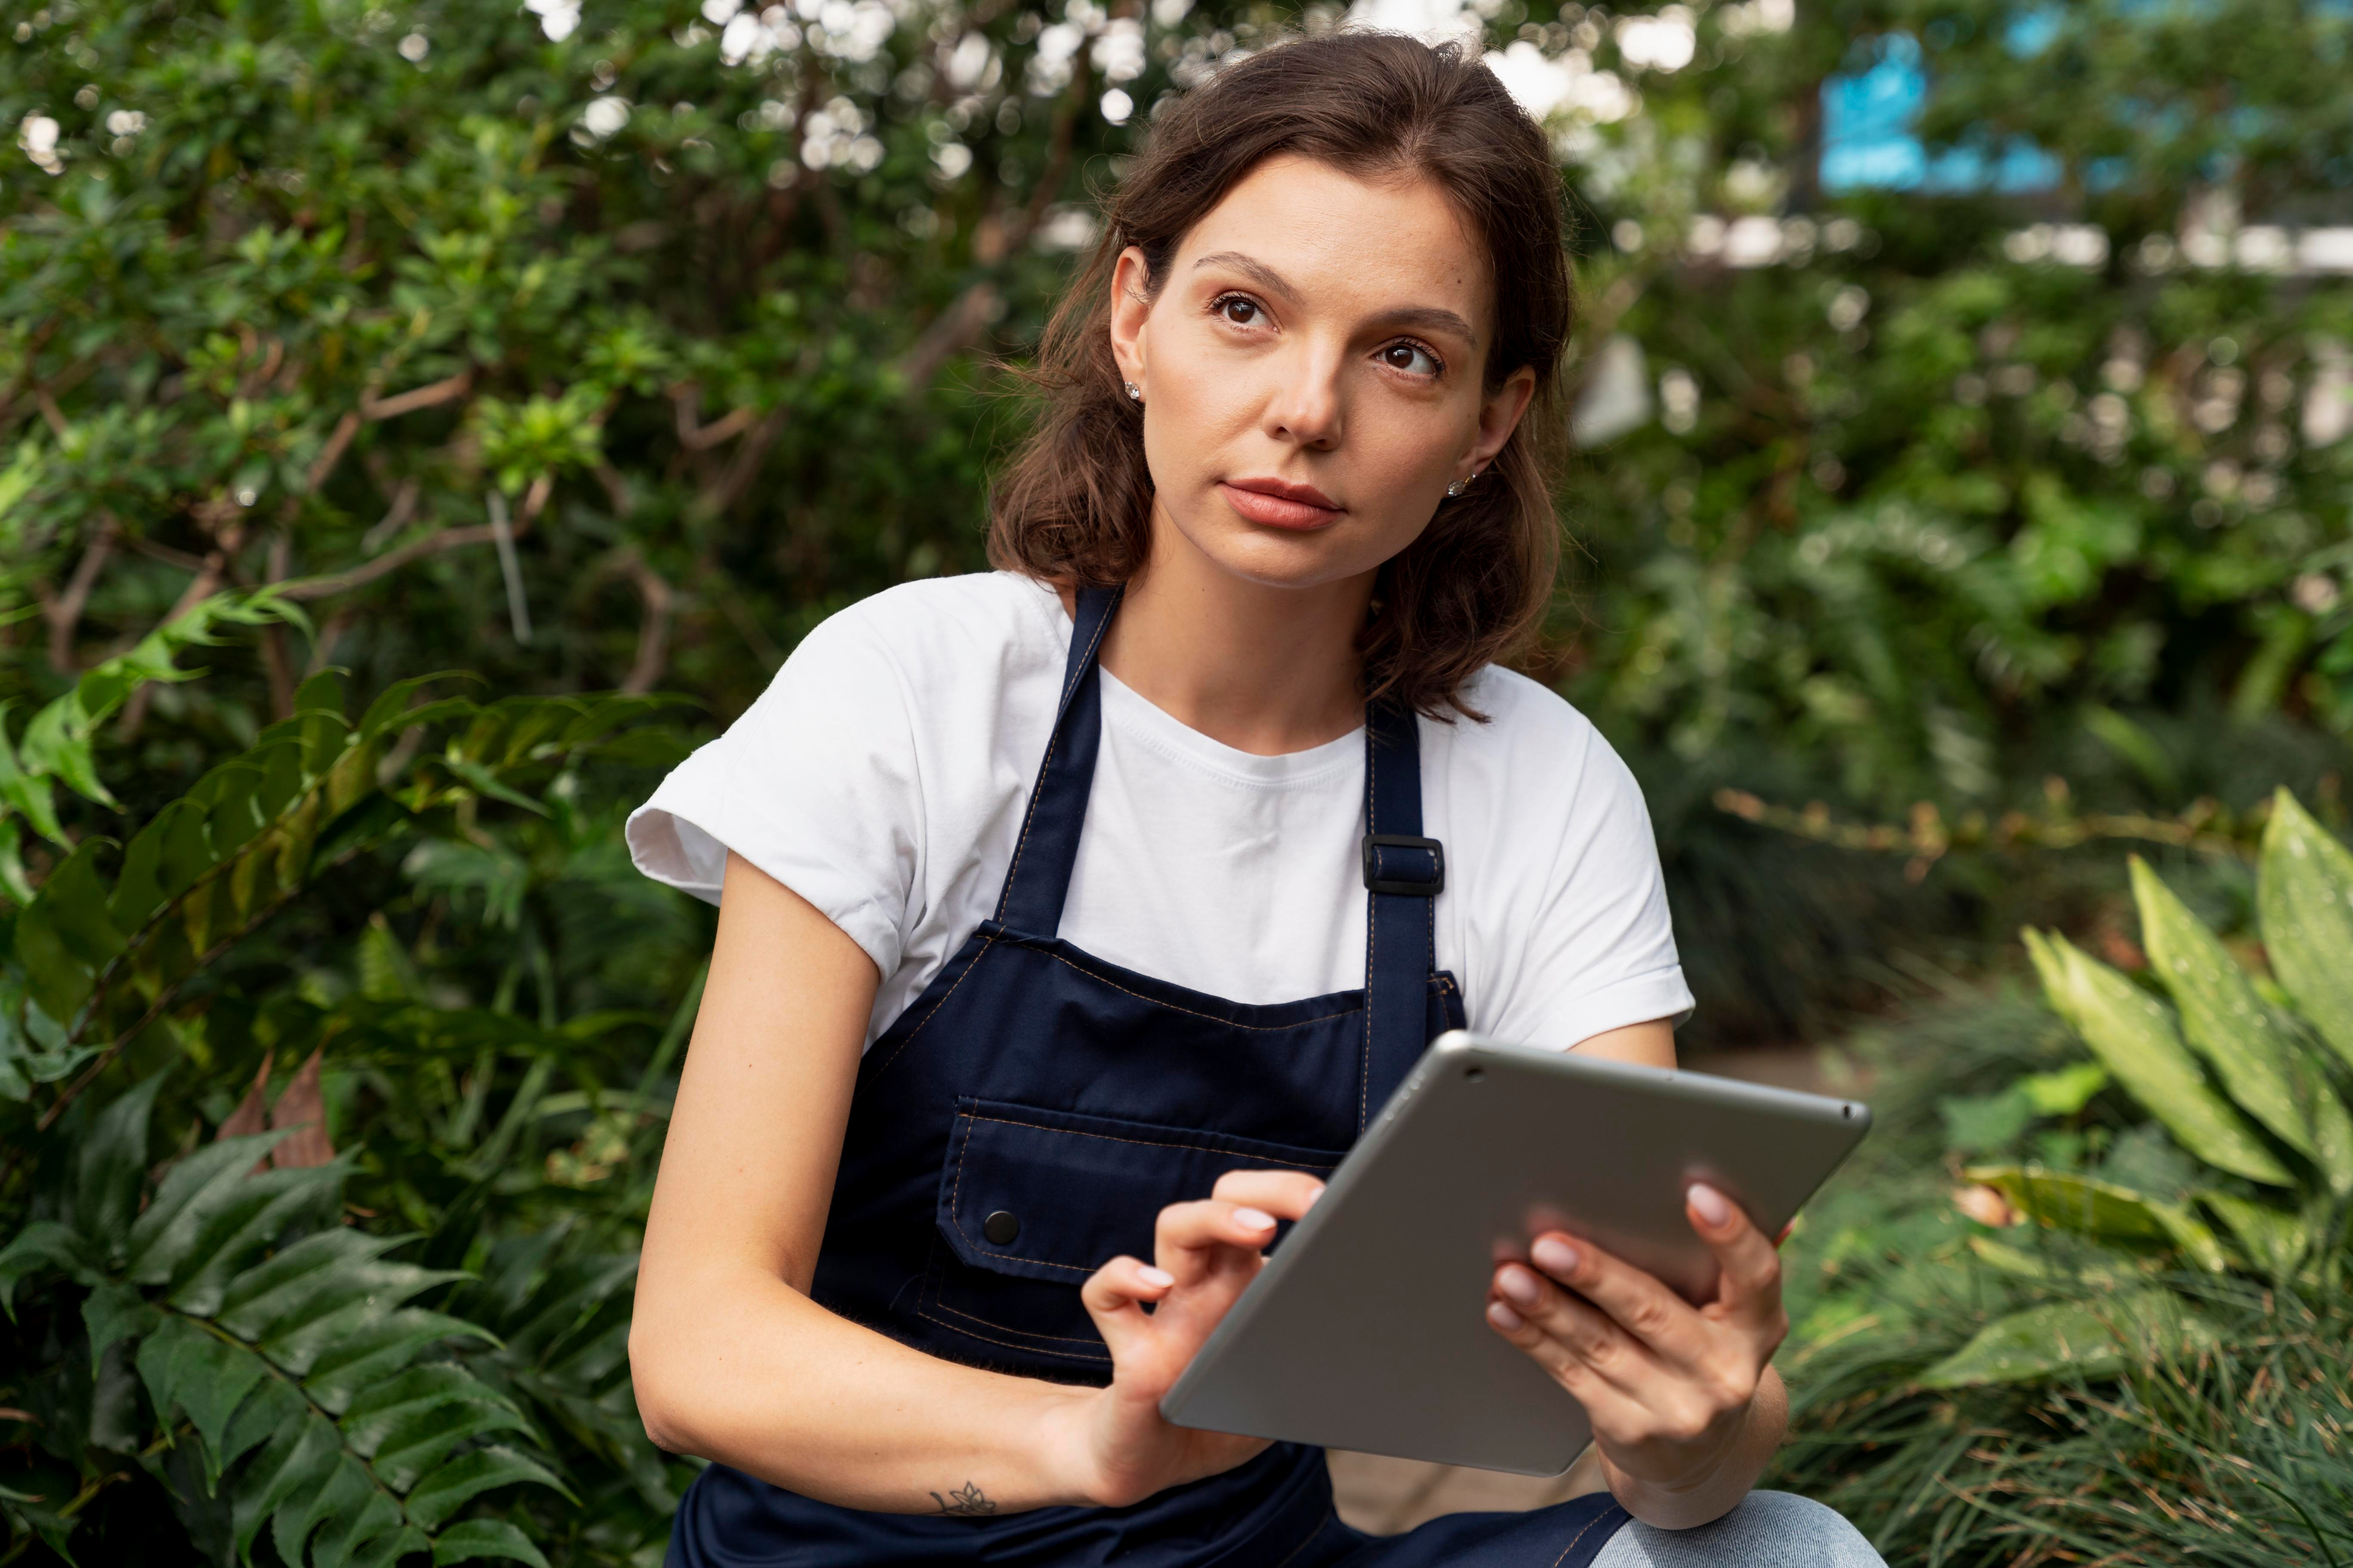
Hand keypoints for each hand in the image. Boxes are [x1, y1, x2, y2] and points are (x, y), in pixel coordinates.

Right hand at [1040, 1169, 1324, 1508]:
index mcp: (1245, 1285)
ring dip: (1216, 1219)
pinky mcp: (1128, 1349)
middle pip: (1224, 1202)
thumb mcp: (1281, 1392)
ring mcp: (1165, 1310)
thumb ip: (1309, 1362)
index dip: (1295, 1196)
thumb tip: (1363, 1345)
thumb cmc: (1219, 1419)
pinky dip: (1124, 1278)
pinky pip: (1105, 1295)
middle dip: (1267, 1190)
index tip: (1335, 1201)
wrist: (1150, 1467)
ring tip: (1259, 1230)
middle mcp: (1205, 1284)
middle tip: (1313, 1202)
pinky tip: (1158, 1287)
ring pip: (1175, 1228)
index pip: (1263, 1209)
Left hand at [1484, 1183, 1787, 1515]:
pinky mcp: (1630, 1431)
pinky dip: (1534, 1341)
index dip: (1732, 1236)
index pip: (1758, 1275)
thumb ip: (1737, 1264)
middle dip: (1596, 1275)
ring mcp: (1678, 1409)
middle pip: (1654, 1313)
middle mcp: (1725, 1372)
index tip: (1698, 1193)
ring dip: (1548, 1308)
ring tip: (1510, 1276)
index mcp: (1758, 1327)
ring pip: (1601, 1346)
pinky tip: (1505, 1312)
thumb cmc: (1706, 1352)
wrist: (1698, 1456)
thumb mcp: (1736, 1316)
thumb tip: (1776, 1211)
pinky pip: (1572, 1377)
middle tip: (1547, 1244)